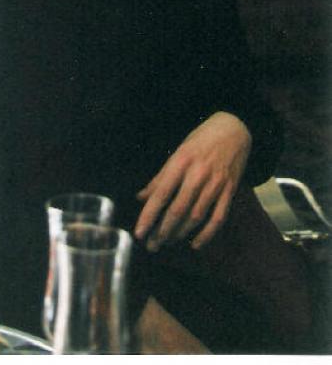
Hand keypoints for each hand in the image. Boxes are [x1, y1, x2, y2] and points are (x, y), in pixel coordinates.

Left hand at [134, 111, 251, 251]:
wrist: (235, 128)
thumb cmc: (202, 139)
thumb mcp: (178, 151)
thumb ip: (160, 176)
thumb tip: (141, 197)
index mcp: (181, 161)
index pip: (161, 193)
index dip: (149, 215)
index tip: (139, 232)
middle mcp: (198, 174)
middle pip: (178, 210)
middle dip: (162, 231)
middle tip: (151, 245)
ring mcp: (216, 184)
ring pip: (196, 217)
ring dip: (179, 234)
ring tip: (166, 243)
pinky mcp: (229, 191)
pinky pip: (218, 218)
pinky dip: (206, 234)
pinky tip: (195, 244)